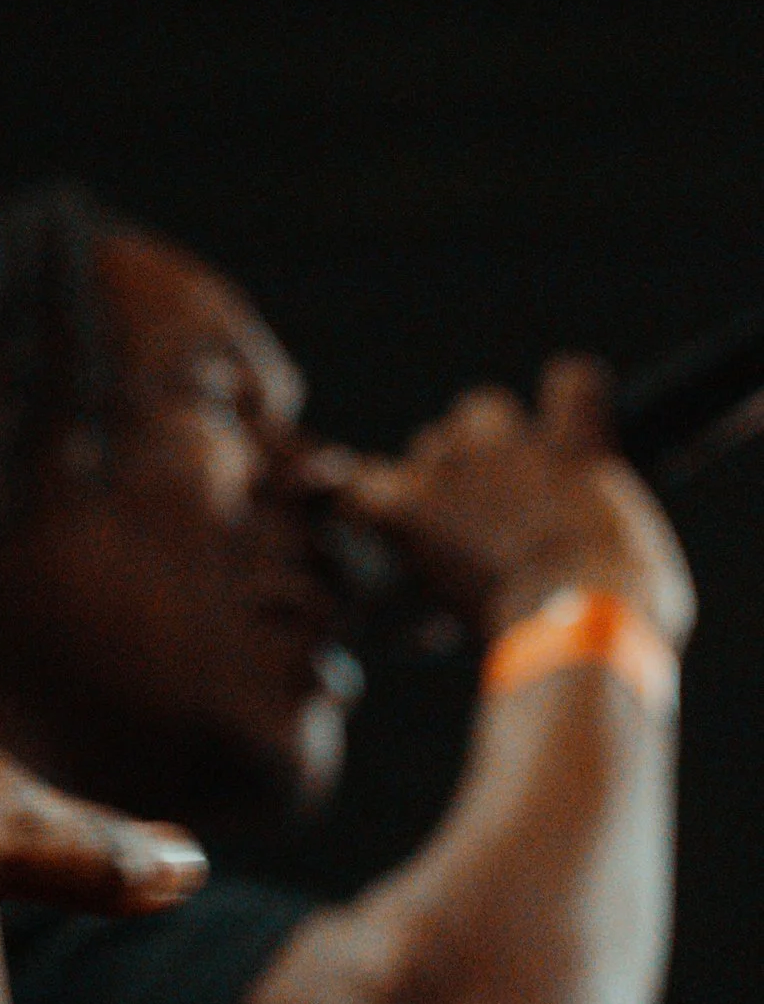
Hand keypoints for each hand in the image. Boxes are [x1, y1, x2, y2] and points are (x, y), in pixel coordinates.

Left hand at [316, 358, 695, 649]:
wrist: (575, 623)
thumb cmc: (626, 606)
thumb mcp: (641, 556)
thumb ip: (604, 524)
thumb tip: (598, 547)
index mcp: (575, 447)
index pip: (571, 380)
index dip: (567, 405)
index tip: (568, 432)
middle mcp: (509, 442)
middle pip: (481, 408)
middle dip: (487, 445)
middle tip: (496, 504)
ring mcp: (454, 469)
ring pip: (431, 445)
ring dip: (437, 480)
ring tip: (447, 536)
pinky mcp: (409, 508)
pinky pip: (362, 489)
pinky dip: (362, 504)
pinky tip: (372, 527)